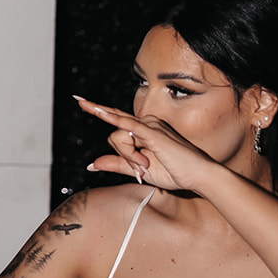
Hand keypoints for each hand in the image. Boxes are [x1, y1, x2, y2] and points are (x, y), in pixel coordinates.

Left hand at [73, 95, 217, 192]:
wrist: (199, 177)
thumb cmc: (174, 173)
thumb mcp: (139, 170)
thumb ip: (117, 164)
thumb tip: (91, 164)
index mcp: (143, 130)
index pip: (116, 130)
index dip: (97, 111)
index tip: (78, 100)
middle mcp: (146, 123)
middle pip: (115, 136)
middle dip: (124, 156)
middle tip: (136, 162)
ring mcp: (150, 125)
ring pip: (119, 137)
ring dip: (130, 158)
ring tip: (147, 167)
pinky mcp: (152, 132)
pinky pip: (127, 126)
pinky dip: (113, 122)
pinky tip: (96, 110)